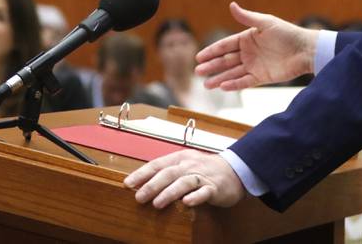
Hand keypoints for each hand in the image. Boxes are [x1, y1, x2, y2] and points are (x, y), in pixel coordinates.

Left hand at [124, 150, 244, 208]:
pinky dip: (195, 197)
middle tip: (139, 197)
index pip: (158, 164)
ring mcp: (202, 176)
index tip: (128, 183)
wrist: (234, 170)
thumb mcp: (185, 165)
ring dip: (170, 192)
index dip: (142, 173)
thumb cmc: (204, 169)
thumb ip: (166, 172)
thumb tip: (140, 183)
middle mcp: (190, 165)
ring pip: (184, 182)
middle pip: (169, 173)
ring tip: (157, 203)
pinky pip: (204, 192)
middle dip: (152, 185)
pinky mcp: (215, 187)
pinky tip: (187, 202)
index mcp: (180, 158)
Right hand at [195, 2, 317, 89]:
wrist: (305, 50)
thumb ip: (247, 17)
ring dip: (219, 78)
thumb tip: (231, 5)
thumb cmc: (287, 33)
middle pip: (226, 60)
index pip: (225, 45)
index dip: (212, 51)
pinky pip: (245, 81)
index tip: (199, 57)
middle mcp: (249, 53)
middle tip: (198, 71)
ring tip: (206, 84)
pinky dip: (234, 84)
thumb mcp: (266, 23)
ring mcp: (254, 66)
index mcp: (247, 38)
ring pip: (232, 73)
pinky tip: (223, 87)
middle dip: (212, 66)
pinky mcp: (262, 77)